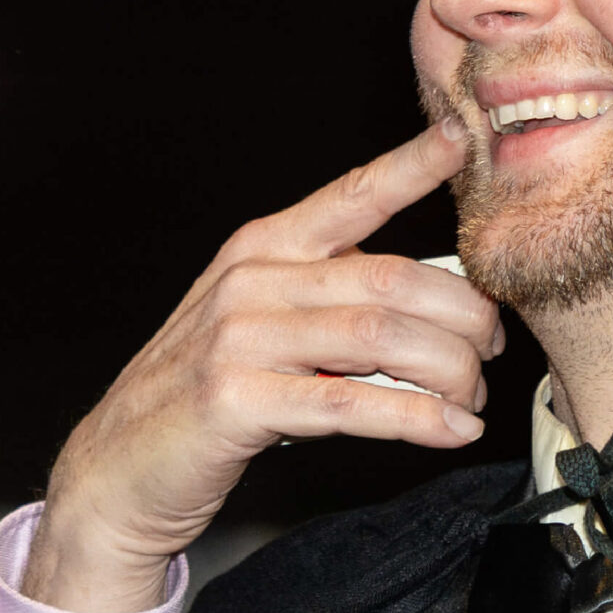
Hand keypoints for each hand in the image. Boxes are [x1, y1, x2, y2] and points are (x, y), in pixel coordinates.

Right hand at [22, 118, 503, 612]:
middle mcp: (251, 280)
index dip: (409, 167)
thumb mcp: (263, 327)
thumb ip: (330, 301)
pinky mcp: (236, 400)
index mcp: (262, 248)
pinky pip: (350, 401)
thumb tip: (432, 304)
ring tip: (473, 400)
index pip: (349, 196)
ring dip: (450, 372)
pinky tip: (452, 430)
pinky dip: (416, 418)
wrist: (118, 471)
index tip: (459, 140)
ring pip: (382, 337)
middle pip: (393, 279)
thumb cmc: (207, 398)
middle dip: (465, 317)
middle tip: (493, 351)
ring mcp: (239, 338)